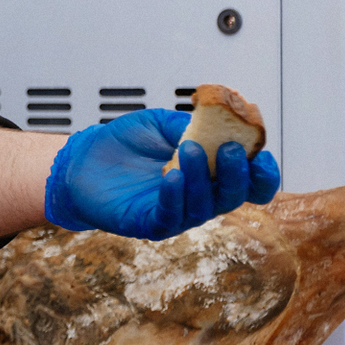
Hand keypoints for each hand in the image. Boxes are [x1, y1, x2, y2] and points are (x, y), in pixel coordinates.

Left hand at [44, 109, 279, 239]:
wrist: (81, 160)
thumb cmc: (122, 144)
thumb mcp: (159, 124)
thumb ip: (188, 124)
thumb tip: (215, 121)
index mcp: (208, 174)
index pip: (248, 183)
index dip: (262, 175)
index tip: (262, 157)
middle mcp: (197, 197)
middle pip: (232, 196)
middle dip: (237, 174)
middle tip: (230, 149)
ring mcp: (175, 212)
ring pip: (203, 206)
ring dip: (202, 179)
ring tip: (191, 151)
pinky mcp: (149, 223)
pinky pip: (170, 216)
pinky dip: (174, 195)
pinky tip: (172, 175)